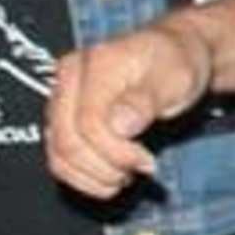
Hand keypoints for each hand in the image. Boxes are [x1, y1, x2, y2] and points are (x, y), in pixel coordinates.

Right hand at [46, 17, 213, 198]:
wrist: (174, 55)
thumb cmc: (176, 63)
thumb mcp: (176, 76)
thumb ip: (146, 99)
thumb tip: (119, 125)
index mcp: (94, 64)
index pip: (89, 123)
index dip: (116, 152)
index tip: (148, 161)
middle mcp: (68, 79)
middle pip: (67, 141)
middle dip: (105, 167)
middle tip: (139, 170)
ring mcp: (61, 100)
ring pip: (58, 154)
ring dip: (92, 176)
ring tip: (126, 176)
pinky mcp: (63, 120)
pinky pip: (59, 158)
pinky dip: (81, 177)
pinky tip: (110, 179)